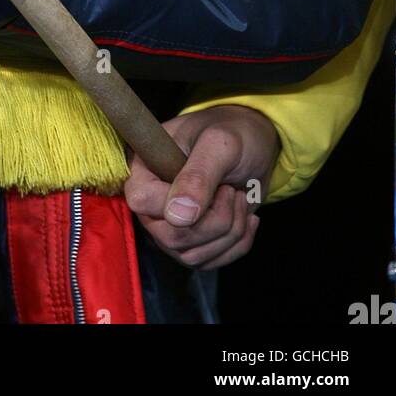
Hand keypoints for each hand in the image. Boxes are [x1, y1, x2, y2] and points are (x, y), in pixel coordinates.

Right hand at [124, 105, 279, 269]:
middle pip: (171, 237)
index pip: (141, 201)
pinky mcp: (193, 241)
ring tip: (237, 198)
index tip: (214, 187)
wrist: (254, 145)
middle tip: (230, 191)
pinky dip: (238, 244)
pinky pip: (210, 262)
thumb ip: (198, 175)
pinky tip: (245, 216)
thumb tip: (177, 215)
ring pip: (193, 255)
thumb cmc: (234, 133)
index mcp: (145, 167)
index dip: (177, 204)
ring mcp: (171, 225)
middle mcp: (153, 201)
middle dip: (215, 222)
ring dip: (230, 232)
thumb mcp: (221, 144)